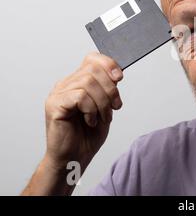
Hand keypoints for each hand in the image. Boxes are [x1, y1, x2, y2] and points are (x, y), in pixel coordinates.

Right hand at [43, 52, 122, 169]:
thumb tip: (116, 73)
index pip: (92, 58)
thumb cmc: (88, 135)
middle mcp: (66, 84)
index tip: (120, 78)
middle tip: (115, 107)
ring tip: (103, 117)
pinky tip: (90, 121)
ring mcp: (58, 94)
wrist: (74, 158)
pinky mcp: (54, 105)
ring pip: (88, 82)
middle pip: (93, 69)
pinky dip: (91, 109)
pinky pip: (80, 96)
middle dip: (110, 88)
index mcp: (77, 81)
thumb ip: (108, 89)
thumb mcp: (105, 106)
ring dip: (102, 102)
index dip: (108, 64)